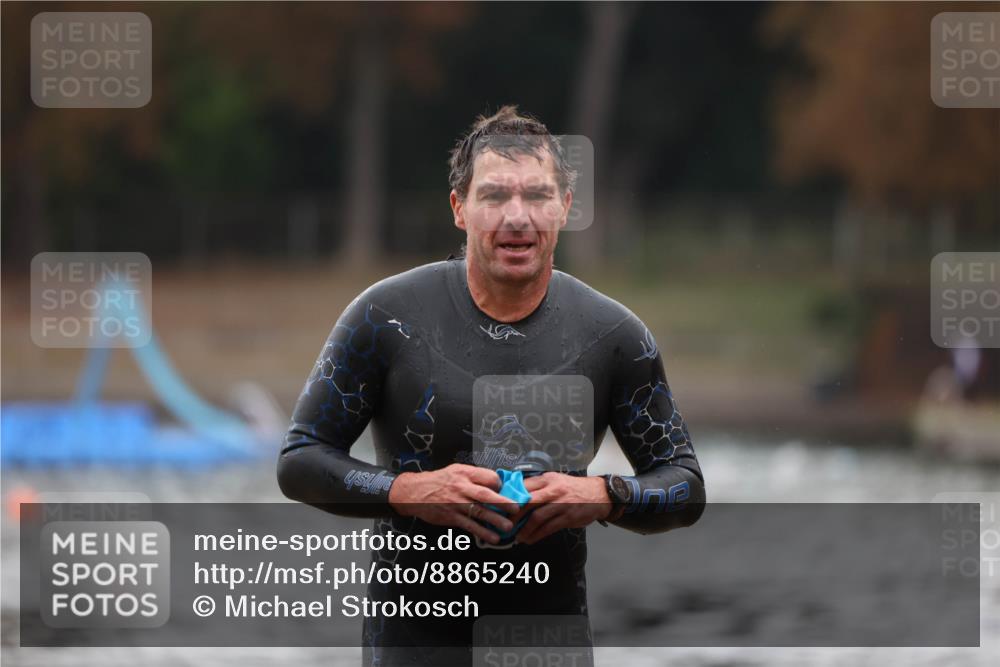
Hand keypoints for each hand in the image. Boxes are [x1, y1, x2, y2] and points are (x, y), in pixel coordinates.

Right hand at [388, 464, 518, 544]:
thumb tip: (496, 483)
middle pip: (485, 494)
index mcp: (464, 473)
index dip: (499, 484)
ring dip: (495, 520)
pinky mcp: (451, 517)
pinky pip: (469, 525)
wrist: (414, 492)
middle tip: (516, 508)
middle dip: (503, 502)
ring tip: (508, 527)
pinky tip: (493, 537)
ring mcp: (456, 503)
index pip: (487, 477)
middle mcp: (461, 487)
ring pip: (479, 512)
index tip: (505, 490)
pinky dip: (482, 532)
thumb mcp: (456, 471)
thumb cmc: (438, 481)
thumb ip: (474, 476)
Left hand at [511, 473, 611, 544]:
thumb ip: (539, 487)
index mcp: (547, 479)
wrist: (600, 494)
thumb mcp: (556, 481)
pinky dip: (537, 535)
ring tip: (517, 536)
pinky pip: (548, 528)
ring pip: (536, 518)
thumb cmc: (573, 489)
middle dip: (513, 515)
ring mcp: (561, 504)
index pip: (523, 486)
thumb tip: (516, 496)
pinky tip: (530, 540)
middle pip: (527, 501)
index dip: (510, 497)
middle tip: (504, 524)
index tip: (500, 507)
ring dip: (524, 529)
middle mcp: (553, 490)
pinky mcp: (568, 517)